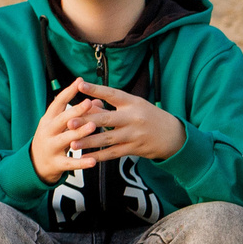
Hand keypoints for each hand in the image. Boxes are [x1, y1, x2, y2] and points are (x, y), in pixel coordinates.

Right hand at [30, 80, 97, 183]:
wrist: (35, 163)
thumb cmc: (53, 138)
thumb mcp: (61, 124)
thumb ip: (78, 113)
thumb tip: (98, 101)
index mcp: (49, 119)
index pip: (58, 103)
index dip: (68, 92)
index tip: (79, 81)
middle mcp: (48, 131)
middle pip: (62, 119)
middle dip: (75, 111)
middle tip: (88, 102)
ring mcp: (51, 147)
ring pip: (65, 139)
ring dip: (79, 133)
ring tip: (92, 127)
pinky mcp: (56, 163)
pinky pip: (70, 163)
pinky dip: (81, 162)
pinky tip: (93, 161)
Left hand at [60, 78, 184, 167]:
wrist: (173, 135)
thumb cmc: (149, 117)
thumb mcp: (134, 106)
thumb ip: (111, 106)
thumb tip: (88, 105)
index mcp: (132, 102)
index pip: (111, 94)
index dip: (96, 90)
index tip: (79, 85)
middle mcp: (133, 117)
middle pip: (107, 119)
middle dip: (86, 121)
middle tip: (69, 122)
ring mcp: (134, 134)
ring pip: (107, 138)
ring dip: (89, 142)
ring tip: (72, 144)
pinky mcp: (135, 149)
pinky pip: (114, 153)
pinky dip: (99, 156)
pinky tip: (87, 158)